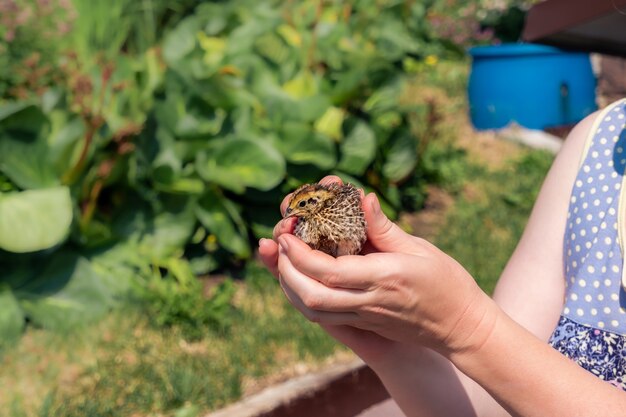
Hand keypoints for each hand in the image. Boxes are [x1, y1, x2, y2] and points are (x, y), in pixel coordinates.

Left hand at [258, 176, 494, 360]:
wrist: (461, 327)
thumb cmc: (446, 282)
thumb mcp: (420, 248)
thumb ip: (384, 228)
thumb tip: (362, 198)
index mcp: (384, 277)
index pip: (329, 271)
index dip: (300, 254)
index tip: (287, 234)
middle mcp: (370, 301)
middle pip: (313, 297)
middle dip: (287, 271)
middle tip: (281, 245)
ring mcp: (366, 317)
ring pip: (315, 312)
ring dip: (291, 287)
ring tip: (285, 261)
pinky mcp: (365, 324)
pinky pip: (325, 318)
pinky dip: (305, 299)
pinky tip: (301, 280)